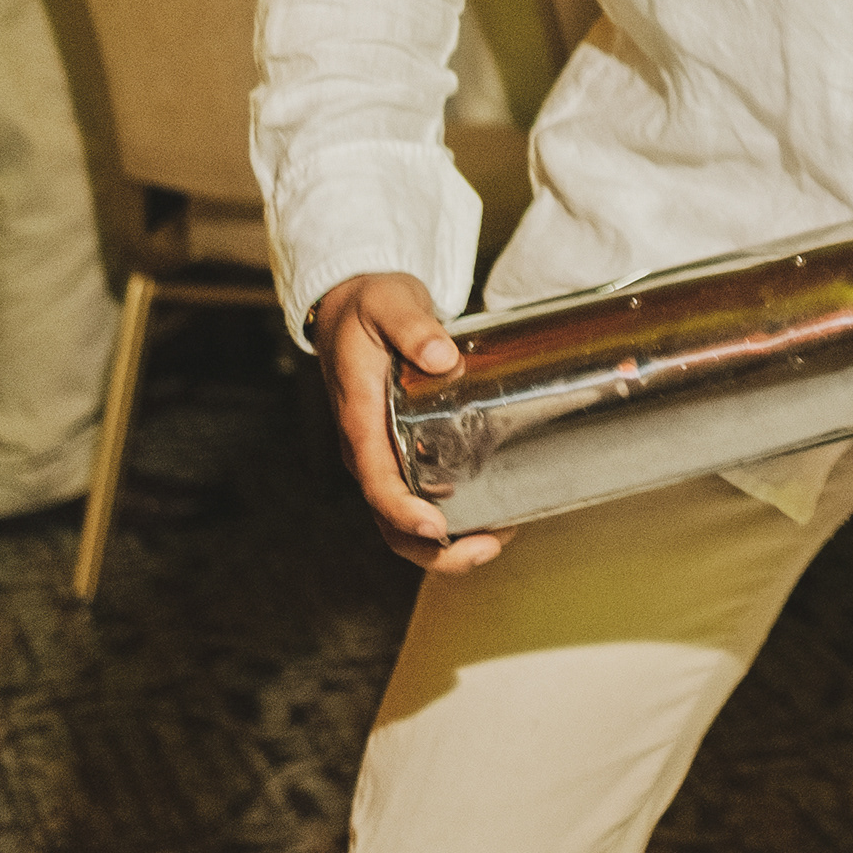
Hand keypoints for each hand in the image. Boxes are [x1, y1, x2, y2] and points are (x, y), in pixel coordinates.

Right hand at [309, 272, 500, 574]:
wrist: (352, 305)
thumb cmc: (368, 307)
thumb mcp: (388, 303)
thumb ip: (413, 327)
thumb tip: (441, 356)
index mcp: (360, 420)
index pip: (376, 481)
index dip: (403, 512)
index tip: (435, 527)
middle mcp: (368, 449)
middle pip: (390, 520)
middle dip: (434, 548)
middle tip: (488, 546)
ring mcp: (384, 454)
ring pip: (405, 521)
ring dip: (447, 543)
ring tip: (500, 539)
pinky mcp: (401, 450)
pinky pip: (420, 498)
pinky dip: (452, 518)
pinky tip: (493, 515)